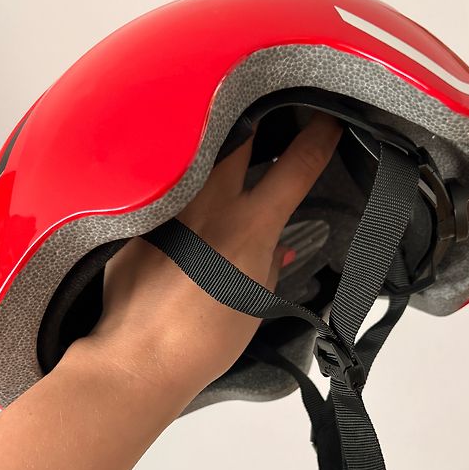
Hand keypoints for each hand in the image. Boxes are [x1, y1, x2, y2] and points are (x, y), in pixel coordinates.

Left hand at [77, 112, 341, 396]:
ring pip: (198, 155)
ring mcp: (171, 207)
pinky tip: (183, 199)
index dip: (319, 138)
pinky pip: (165, 190)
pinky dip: (180, 187)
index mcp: (250, 225)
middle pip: (240, 135)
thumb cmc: (204, 339)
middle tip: (268, 114)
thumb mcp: (255, 302)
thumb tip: (275, 247)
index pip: (296, 167)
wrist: (141, 356)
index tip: (329, 122)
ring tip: (226, 148)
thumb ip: (269, 265)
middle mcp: (209, 204)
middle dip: (258, 117)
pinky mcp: (139, 219)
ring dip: (216, 148)